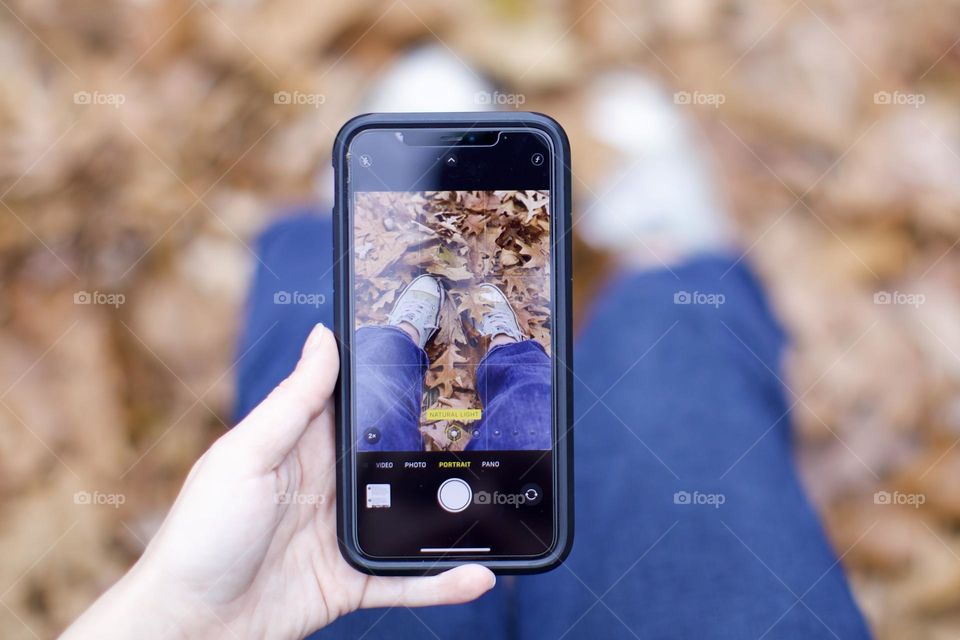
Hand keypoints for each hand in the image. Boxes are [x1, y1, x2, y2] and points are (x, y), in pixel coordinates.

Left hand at [63, 323, 494, 639]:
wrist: (187, 626)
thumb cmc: (200, 534)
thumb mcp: (246, 455)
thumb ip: (294, 400)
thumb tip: (324, 334)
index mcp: (303, 447)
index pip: (358, 406)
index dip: (395, 383)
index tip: (440, 357)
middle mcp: (329, 486)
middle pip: (395, 459)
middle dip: (439, 446)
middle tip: (493, 427)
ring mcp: (342, 534)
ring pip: (410, 519)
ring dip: (451, 516)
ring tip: (497, 505)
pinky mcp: (350, 580)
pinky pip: (404, 579)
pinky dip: (439, 581)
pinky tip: (476, 575)